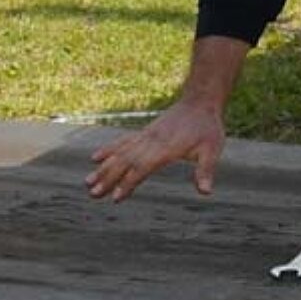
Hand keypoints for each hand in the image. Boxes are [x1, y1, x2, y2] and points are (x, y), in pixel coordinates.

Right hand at [85, 100, 224, 201]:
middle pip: (126, 162)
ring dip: (104, 167)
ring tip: (87, 182)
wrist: (200, 101)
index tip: (116, 197)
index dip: (129, 182)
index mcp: (166, 149)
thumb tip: (206, 192)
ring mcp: (146, 136)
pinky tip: (95, 158)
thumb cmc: (207, 128)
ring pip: (120, 152)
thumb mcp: (212, 149)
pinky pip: (123, 141)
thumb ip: (206, 170)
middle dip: (109, 178)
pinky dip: (109, 149)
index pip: (143, 167)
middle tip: (93, 194)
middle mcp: (152, 142)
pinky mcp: (144, 132)